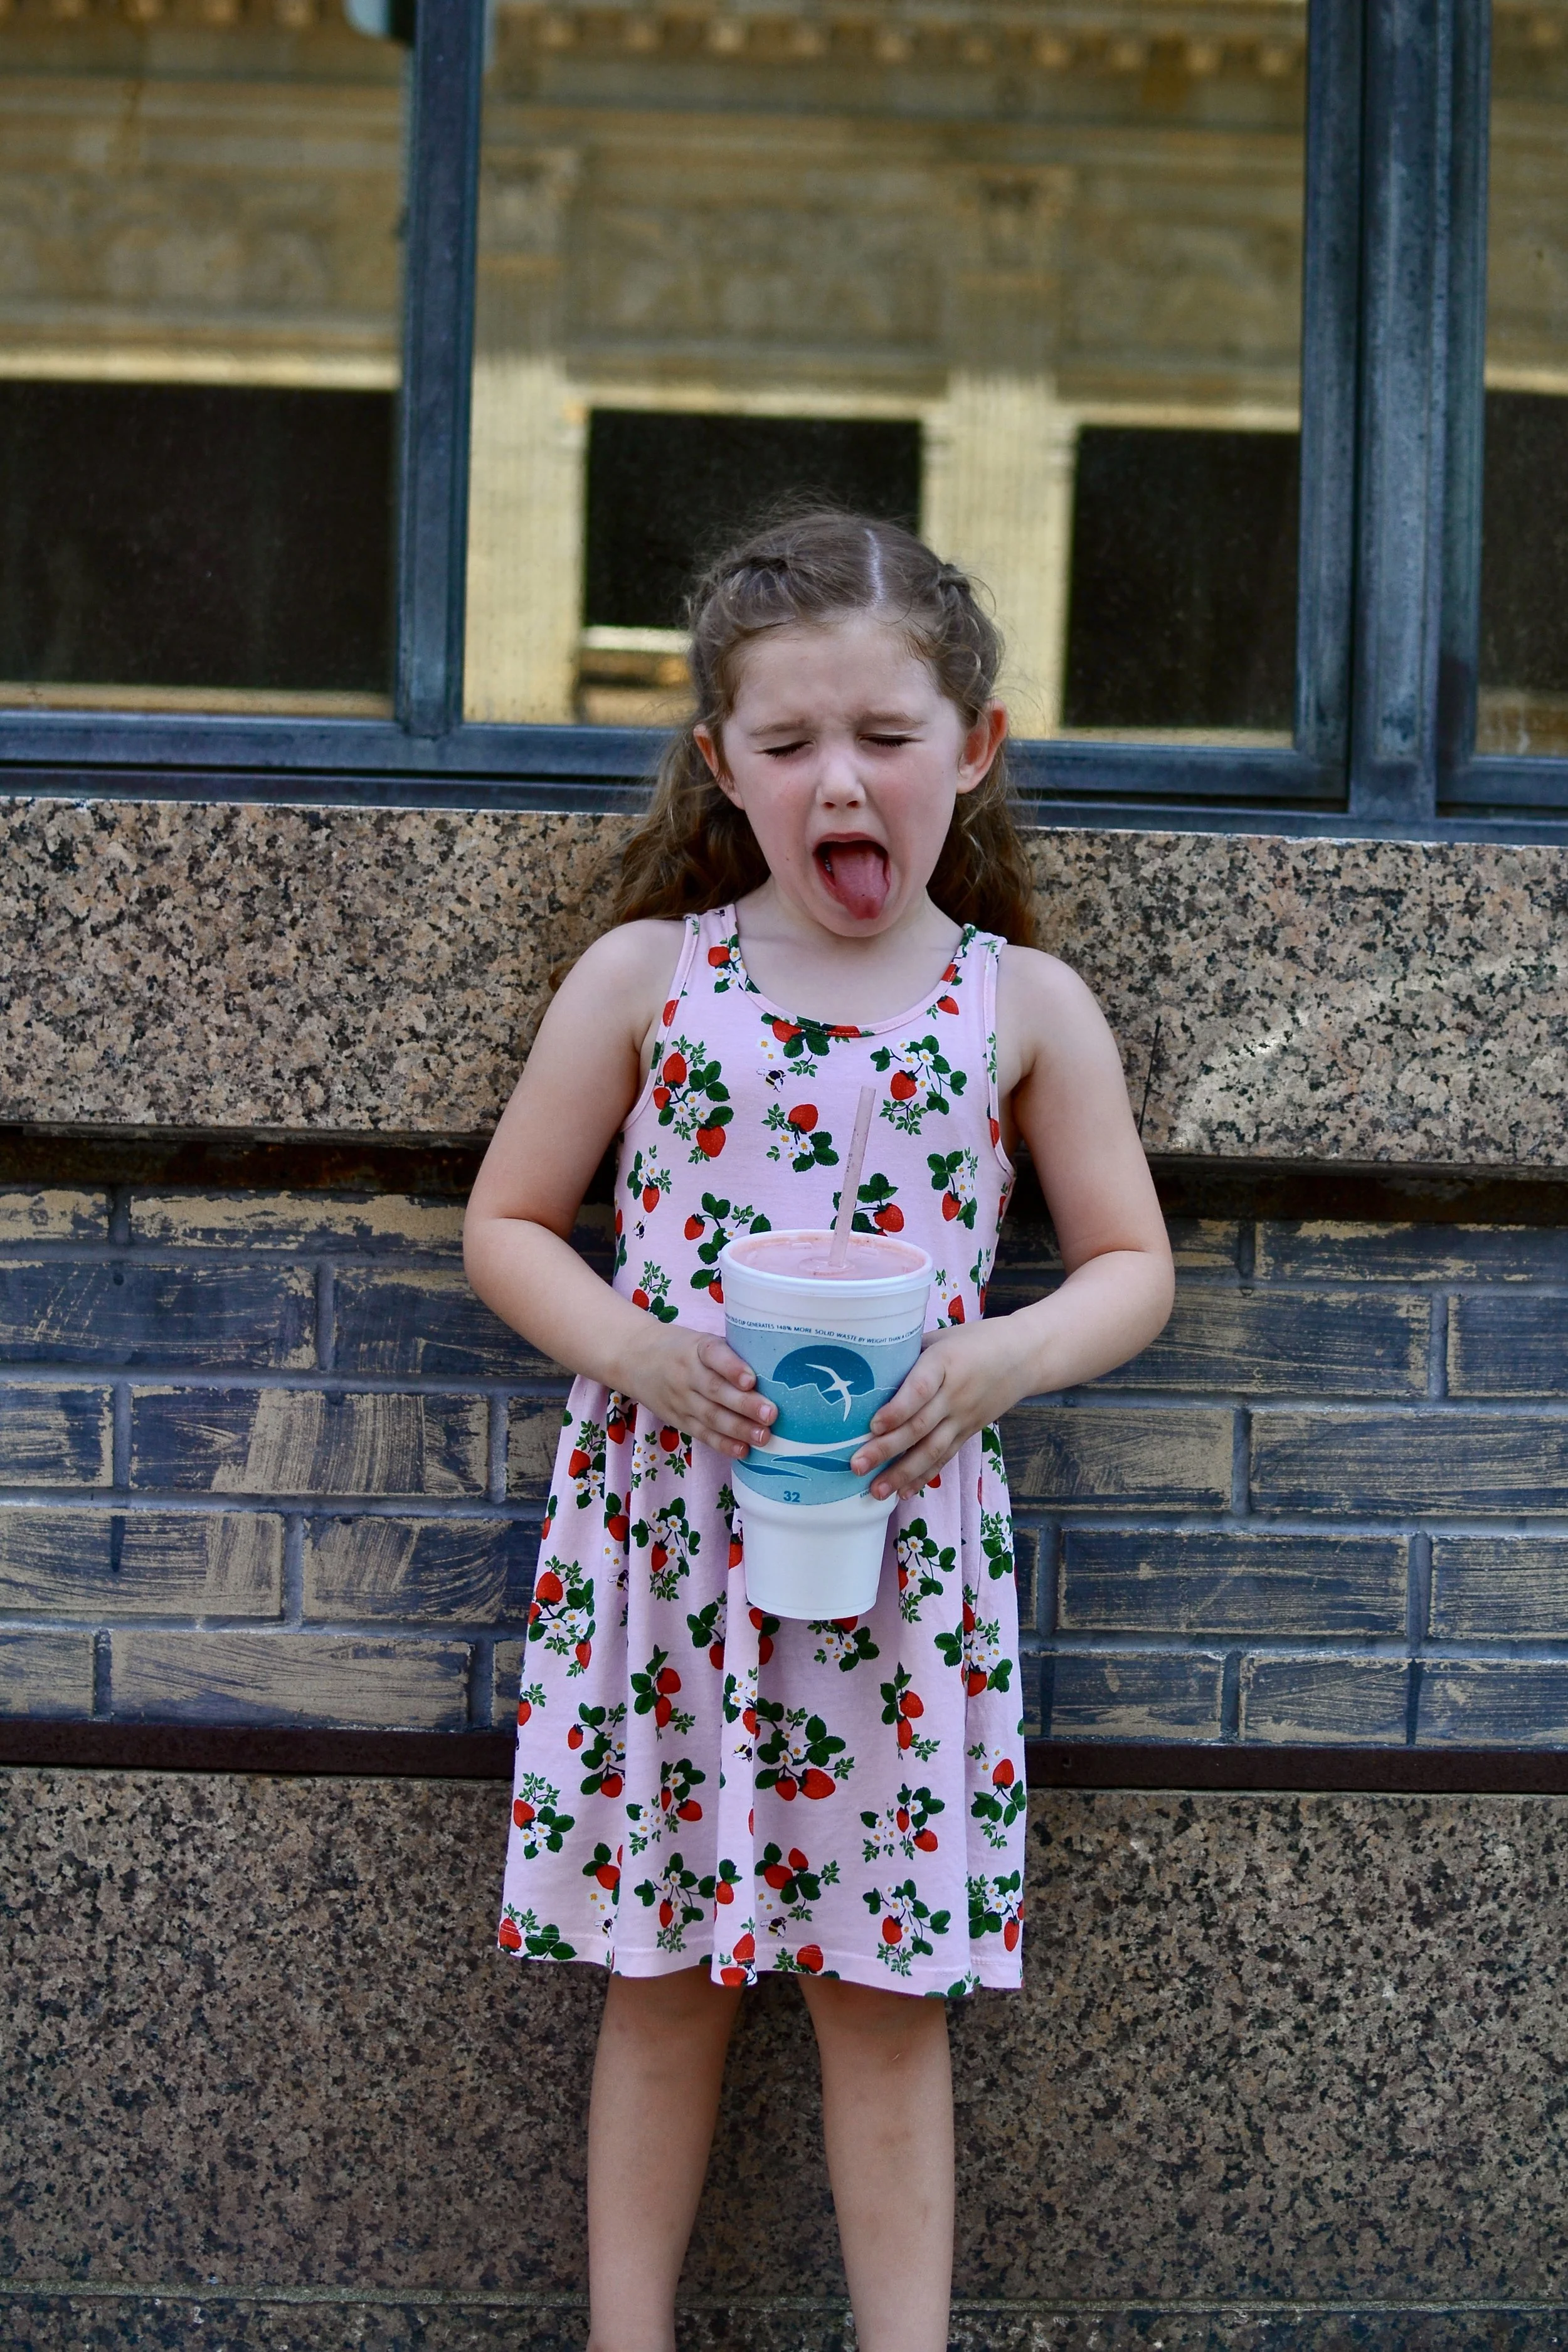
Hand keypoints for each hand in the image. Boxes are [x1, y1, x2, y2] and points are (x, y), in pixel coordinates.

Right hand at [623, 1325, 775, 1460]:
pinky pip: (702, 1433)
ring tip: (764, 1436)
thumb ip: (730, 1353)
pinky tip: (743, 1450)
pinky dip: (723, 1444)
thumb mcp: (701, 1340)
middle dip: (745, 1404)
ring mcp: (681, 1399)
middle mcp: (687, 1373)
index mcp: (696, 1348)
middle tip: (771, 1414)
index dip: (732, 1367)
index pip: (713, 1355)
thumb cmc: (681, 1348)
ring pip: (711, 1416)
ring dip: (739, 1429)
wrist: (635, 1358)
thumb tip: (777, 1368)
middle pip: (715, 1390)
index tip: (752, 1379)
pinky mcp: (679, 1419)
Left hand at [851, 1321, 1030, 1499]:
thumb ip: (909, 1353)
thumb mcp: (941, 1337)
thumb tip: (867, 1372)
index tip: (872, 1426)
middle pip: (919, 1426)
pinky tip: (903, 1492)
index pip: (920, 1389)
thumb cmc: (974, 1340)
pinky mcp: (969, 1431)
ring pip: (932, 1449)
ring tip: (876, 1490)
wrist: (1025, 1356)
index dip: (897, 1409)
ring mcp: (964, 1417)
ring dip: (902, 1473)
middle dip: (886, 1449)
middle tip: (857, 1465)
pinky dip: (924, 1476)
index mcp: (945, 1362)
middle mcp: (955, 1394)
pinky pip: (945, 1457)